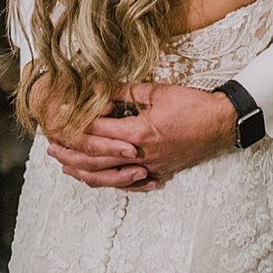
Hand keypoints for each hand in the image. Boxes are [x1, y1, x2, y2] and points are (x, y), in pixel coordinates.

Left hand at [46, 82, 236, 189]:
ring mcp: (148, 169)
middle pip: (95, 160)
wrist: (222, 125)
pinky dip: (108, 182)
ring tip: (65, 167)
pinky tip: (97, 178)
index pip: (96, 133)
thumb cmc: (192, 105)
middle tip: (50, 148)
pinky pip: (126, 184)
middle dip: (70, 154)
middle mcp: (139, 156)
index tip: (58, 120)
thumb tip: (99, 88)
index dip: (74, 127)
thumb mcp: (157, 92)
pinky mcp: (157, 173)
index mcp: (137, 134)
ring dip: (84, 172)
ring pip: (108, 177)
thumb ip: (125, 92)